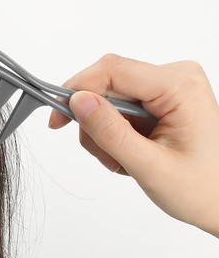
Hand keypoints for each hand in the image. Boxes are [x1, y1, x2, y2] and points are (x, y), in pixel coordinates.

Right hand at [49, 54, 218, 237]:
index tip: (56, 119)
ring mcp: (168, 87)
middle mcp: (175, 78)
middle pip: (108, 84)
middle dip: (95, 123)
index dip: (77, 90)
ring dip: (105, 134)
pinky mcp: (161, 98)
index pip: (113, 70)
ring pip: (109, 98)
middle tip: (106, 155)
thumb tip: (77, 101)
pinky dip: (115, 134)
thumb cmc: (200, 187)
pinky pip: (119, 106)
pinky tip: (131, 153)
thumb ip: (110, 132)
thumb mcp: (148, 166)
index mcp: (180, 87)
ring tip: (124, 161)